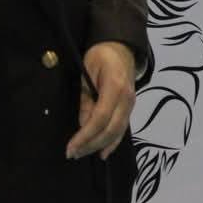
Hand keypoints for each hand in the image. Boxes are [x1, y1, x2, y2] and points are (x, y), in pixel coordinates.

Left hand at [66, 41, 136, 160]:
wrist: (121, 48)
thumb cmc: (100, 56)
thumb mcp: (86, 72)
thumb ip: (85, 99)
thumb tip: (82, 124)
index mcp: (115, 87)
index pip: (100, 118)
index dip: (85, 135)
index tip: (70, 146)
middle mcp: (127, 99)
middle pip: (110, 129)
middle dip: (91, 144)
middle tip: (72, 153)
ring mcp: (131, 104)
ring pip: (118, 132)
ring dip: (100, 146)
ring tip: (82, 154)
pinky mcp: (130, 108)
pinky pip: (122, 129)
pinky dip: (113, 142)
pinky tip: (103, 152)